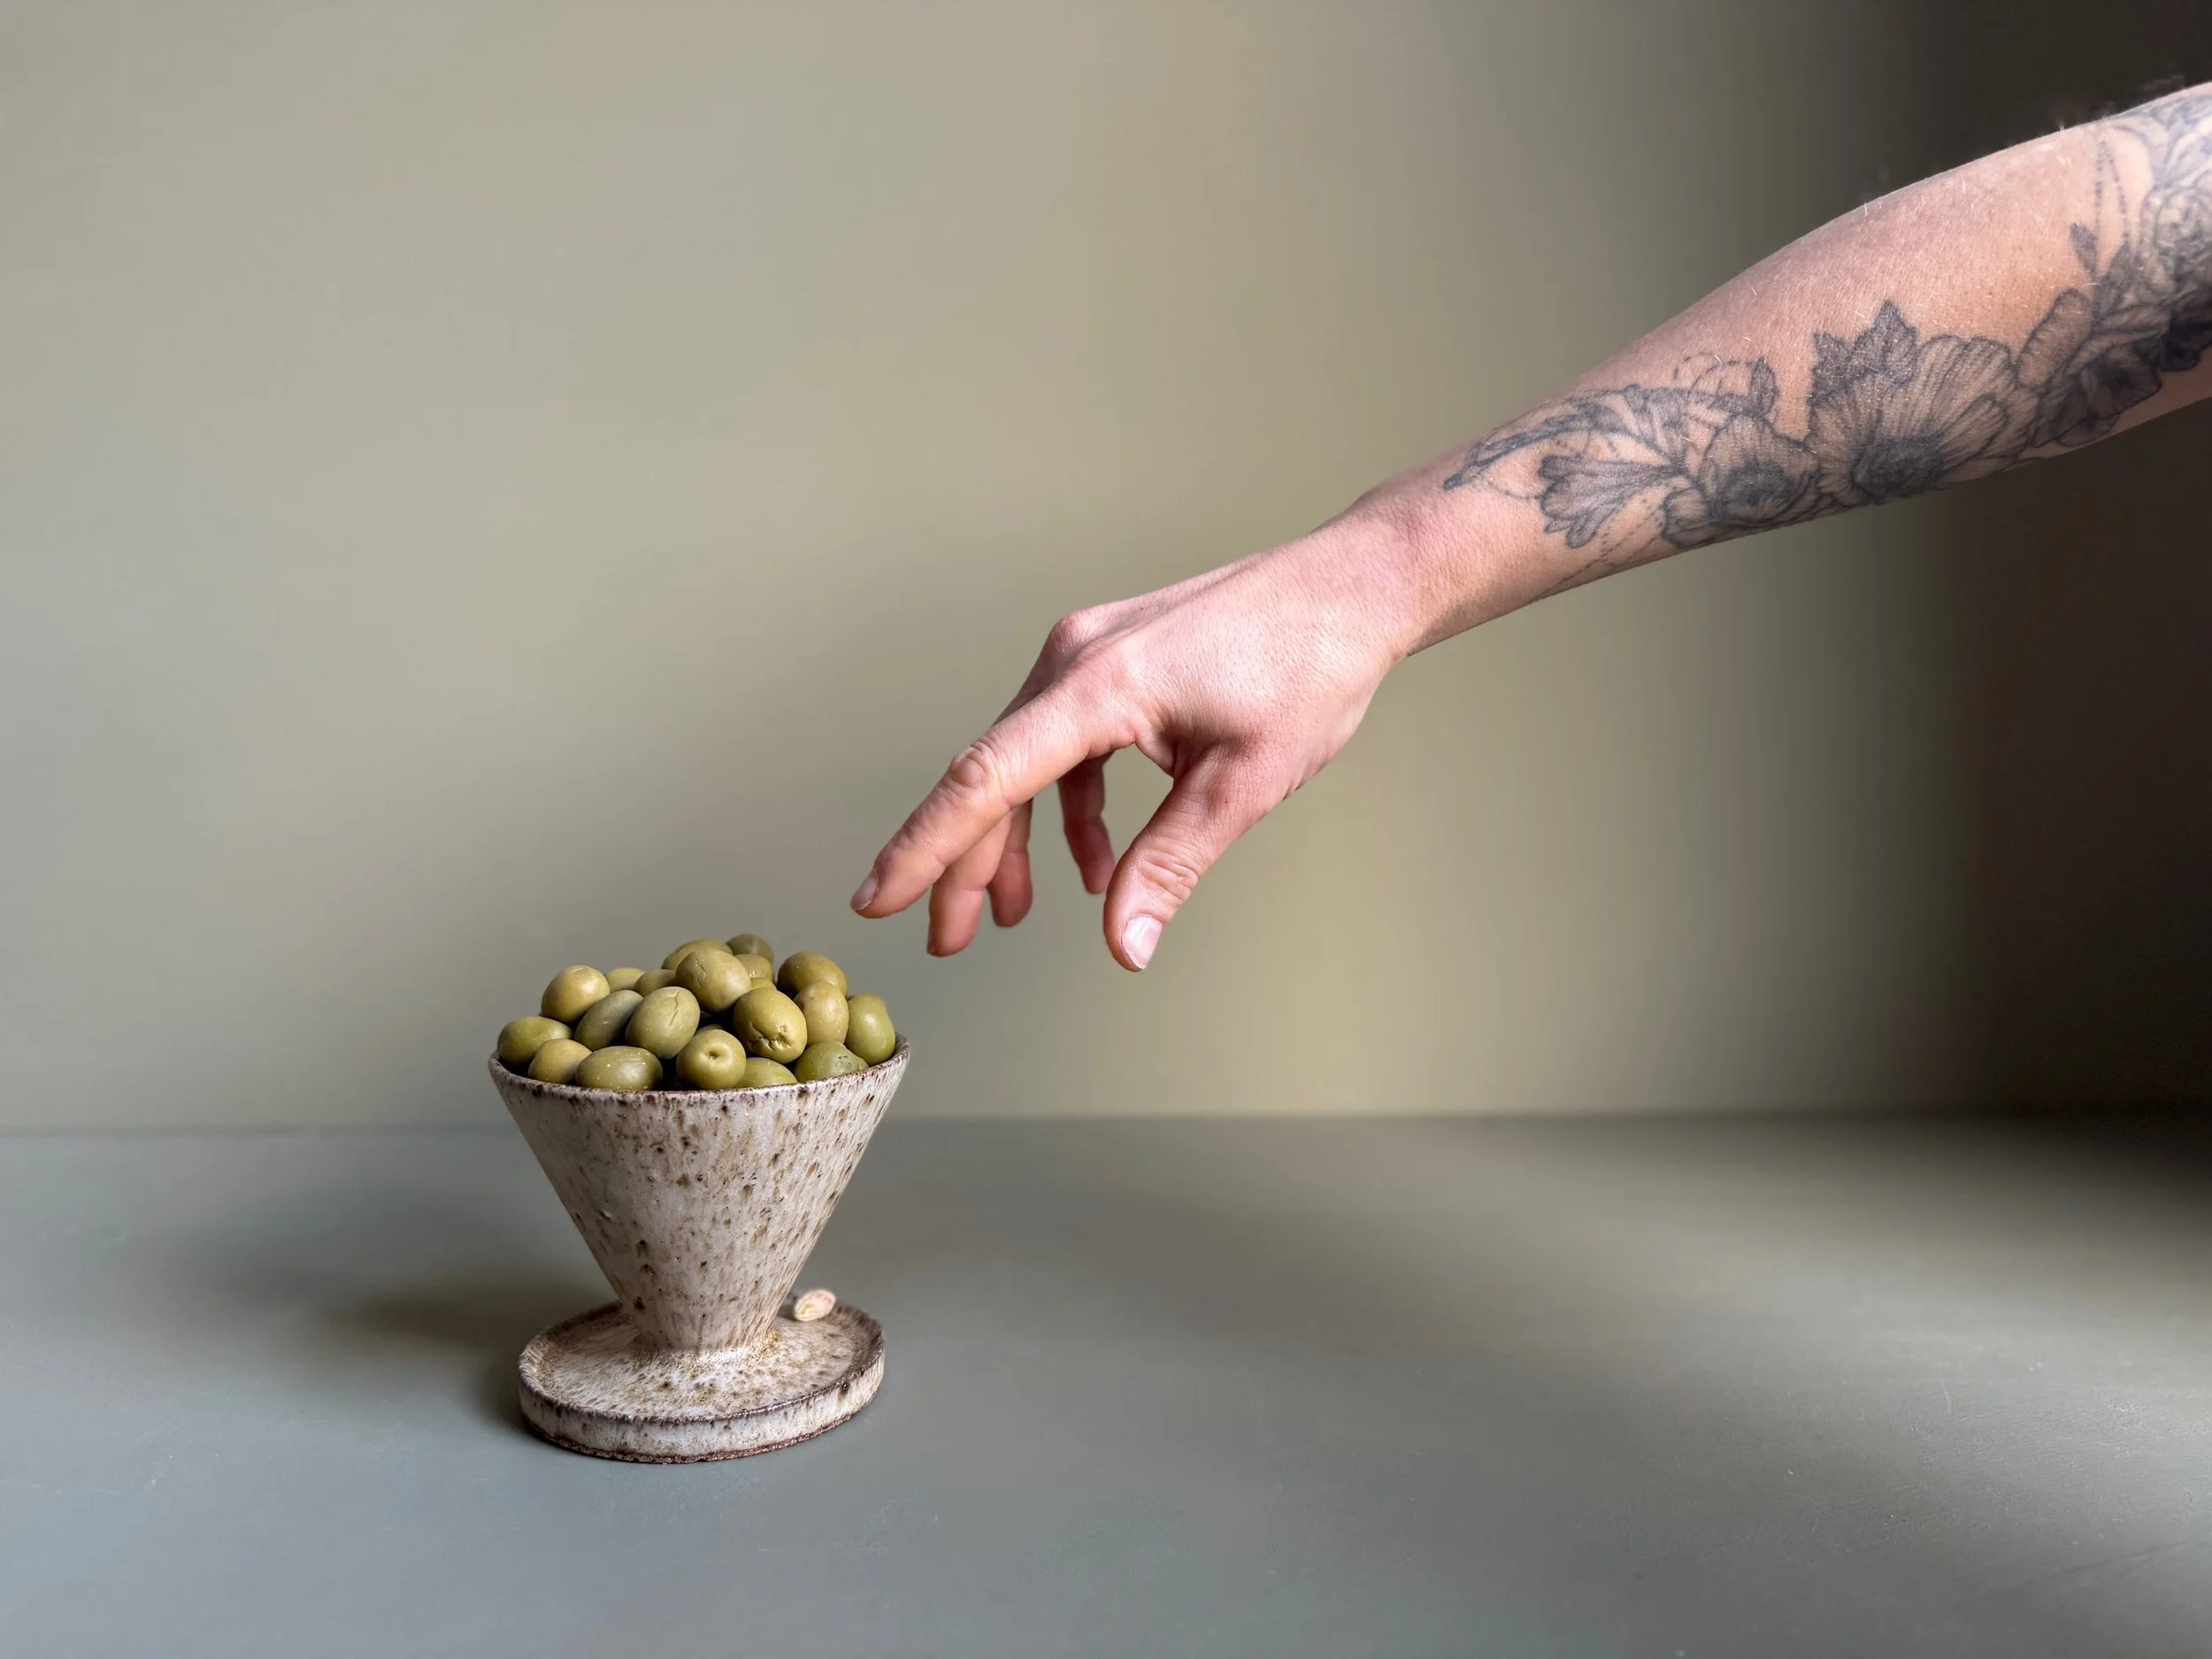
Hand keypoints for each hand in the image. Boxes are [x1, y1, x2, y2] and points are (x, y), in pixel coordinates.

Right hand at [850, 511, 1433, 968]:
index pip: (986, 778)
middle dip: (964, 864)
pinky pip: (1064, 744)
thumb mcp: (1245, 783)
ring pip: (1022, 760)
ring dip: (1015, 841)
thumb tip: (1122, 944)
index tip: (876, 896)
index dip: (925, 847)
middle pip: (991, 774)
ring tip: (1014, 914)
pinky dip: (1070, 807)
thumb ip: (1170, 864)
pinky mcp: (1111, 659)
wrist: (1355, 586)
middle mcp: (1075, 658)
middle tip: (947, 940)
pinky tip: (1095, 863)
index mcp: (1098, 685)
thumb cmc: (1310, 665)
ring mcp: (1089, 652)